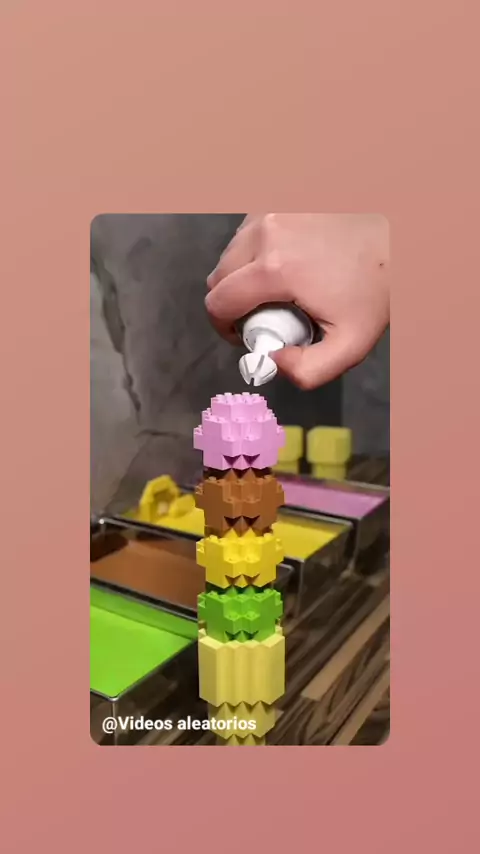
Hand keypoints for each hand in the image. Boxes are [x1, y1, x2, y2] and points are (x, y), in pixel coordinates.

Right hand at [206, 213, 388, 388]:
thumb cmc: (376, 288)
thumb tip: (272, 360)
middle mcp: (263, 232)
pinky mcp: (278, 199)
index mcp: (273, 269)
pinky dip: (258, 250)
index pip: (218, 303)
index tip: (246, 336)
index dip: (225, 328)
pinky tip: (288, 260)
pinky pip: (250, 232)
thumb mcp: (351, 345)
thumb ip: (308, 371)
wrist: (400, 231)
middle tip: (264, 316)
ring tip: (279, 288)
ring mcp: (269, 210)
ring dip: (244, 275)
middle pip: (219, 276)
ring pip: (232, 252)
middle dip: (232, 303)